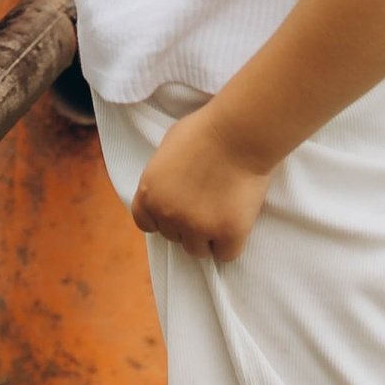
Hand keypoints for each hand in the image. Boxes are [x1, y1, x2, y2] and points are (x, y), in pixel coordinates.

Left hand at [130, 105, 273, 261]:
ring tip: (222, 213)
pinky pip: (226, 254)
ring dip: (208, 237)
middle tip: (207, 204)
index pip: (145, 223)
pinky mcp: (227, 234)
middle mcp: (168, 213)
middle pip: (174, 236)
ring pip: (197, 250)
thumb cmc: (206, 130)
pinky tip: (237, 223)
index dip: (161, 219)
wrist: (239, 132)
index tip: (176, 212)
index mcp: (149, 191)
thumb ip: (163, 177)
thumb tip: (170, 191)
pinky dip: (231, 243)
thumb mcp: (168, 149)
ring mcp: (197, 226)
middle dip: (188, 225)